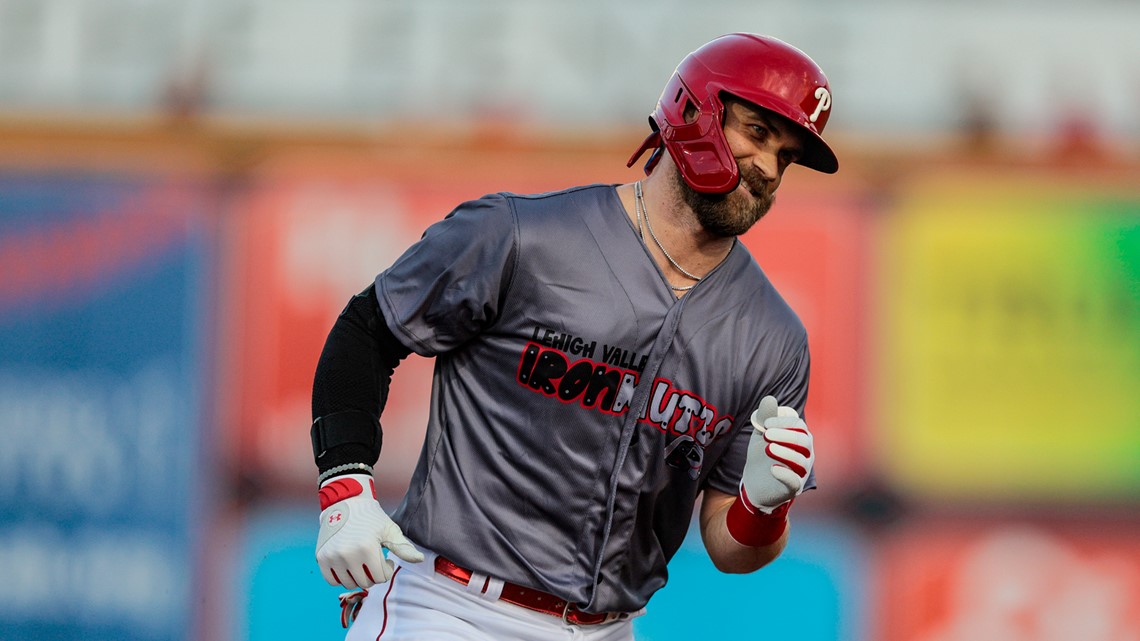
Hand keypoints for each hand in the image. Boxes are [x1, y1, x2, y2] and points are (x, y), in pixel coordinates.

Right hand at [315, 473, 423, 588]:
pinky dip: (340, 577)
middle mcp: (347, 553)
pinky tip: (348, 565)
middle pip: (365, 582)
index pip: (380, 577)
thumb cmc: (372, 517)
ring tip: (362, 562)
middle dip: (373, 575)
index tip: (386, 559)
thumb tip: (420, 559)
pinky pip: (331, 580)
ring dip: (357, 577)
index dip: (386, 569)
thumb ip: (403, 548)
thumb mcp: (389, 529)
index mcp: (367, 547)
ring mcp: (332, 556)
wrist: (345, 502)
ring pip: (348, 583)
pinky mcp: (321, 557)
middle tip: (374, 561)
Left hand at [741, 396, 813, 512]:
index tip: (765, 424)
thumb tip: (769, 399)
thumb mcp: (760, 434)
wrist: (755, 482)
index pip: (799, 425)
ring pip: (801, 459)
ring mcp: (802, 471)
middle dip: (785, 435)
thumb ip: (765, 417)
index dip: (783, 422)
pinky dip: (786, 474)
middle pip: (804, 440)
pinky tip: (773, 468)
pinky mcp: (794, 487)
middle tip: (765, 435)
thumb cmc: (761, 454)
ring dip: (785, 452)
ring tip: (767, 448)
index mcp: (799, 437)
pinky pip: (795, 481)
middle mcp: (806, 453)